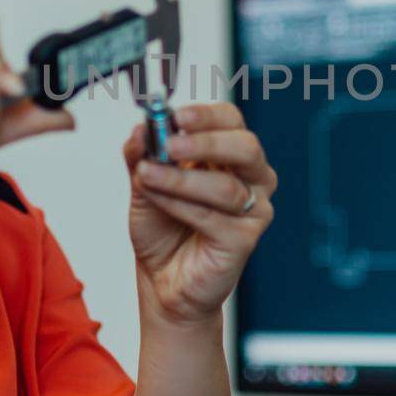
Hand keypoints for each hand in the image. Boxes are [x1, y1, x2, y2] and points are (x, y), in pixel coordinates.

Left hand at [122, 102, 276, 326]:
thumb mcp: (144, 182)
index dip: (207, 115)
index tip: (177, 115)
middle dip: (205, 142)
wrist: (161, 281)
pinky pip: (213, 216)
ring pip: (225, 185)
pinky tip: (158, 202)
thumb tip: (142, 127)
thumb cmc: (163, 230)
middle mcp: (250, 179)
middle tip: (170, 142)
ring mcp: (253, 209)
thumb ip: (142, 154)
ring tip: (148, 176)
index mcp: (230, 155)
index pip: (231, 121)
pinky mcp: (245, 239)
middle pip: (245, 147)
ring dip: (180, 178)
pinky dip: (180, 205)